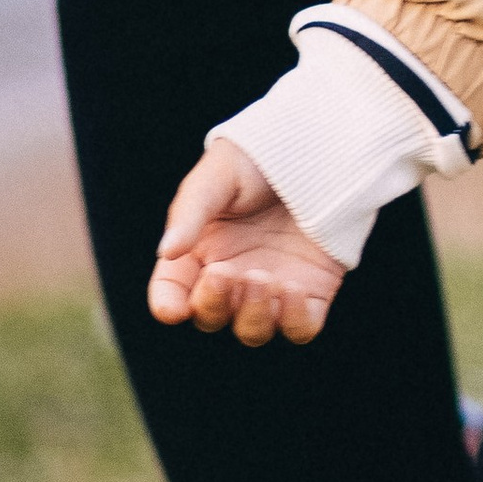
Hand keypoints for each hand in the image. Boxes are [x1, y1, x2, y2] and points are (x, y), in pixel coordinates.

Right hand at [149, 144, 344, 346]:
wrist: (316, 151)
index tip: (173, 309)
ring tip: (263, 277)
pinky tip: (293, 290)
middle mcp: (232, 277)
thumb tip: (166, 252)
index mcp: (198, 253)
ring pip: (254, 331)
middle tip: (227, 272)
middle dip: (214, 304)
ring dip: (253, 315)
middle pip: (211, 318)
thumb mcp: (217, 178)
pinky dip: (295, 321)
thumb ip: (190, 215)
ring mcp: (271, 289)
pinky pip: (301, 328)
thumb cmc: (257, 161)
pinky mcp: (312, 292)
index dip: (169, 306)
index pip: (171, 294)